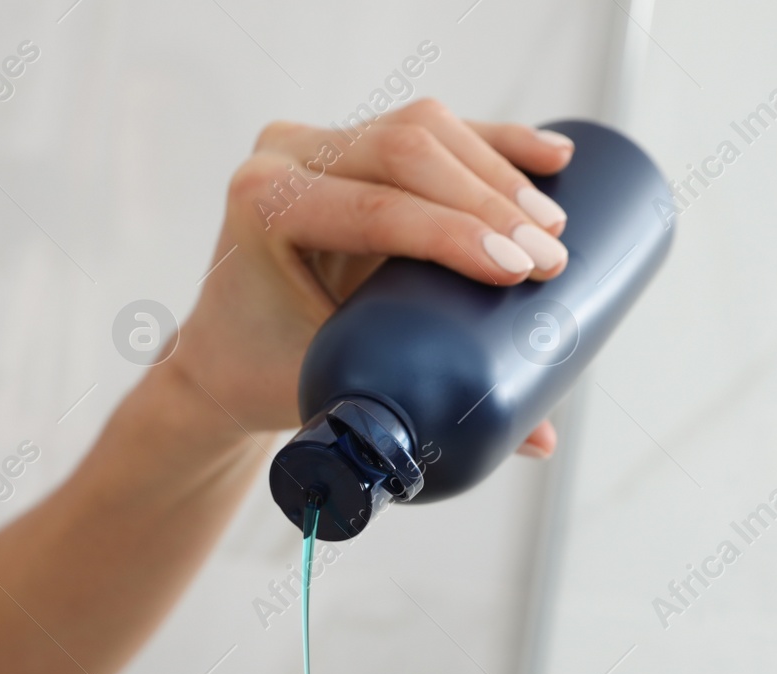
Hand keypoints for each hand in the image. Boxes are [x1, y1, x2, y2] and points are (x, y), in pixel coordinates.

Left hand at [168, 99, 575, 451]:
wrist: (223, 353)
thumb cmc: (264, 372)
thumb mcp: (329, 388)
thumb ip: (423, 411)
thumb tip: (541, 440)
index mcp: (263, 205)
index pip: (374, 209)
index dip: (455, 234)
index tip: (520, 269)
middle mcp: (284, 158)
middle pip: (405, 151)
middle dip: (490, 202)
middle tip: (549, 257)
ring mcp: (316, 143)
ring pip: (423, 130)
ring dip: (499, 171)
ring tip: (553, 223)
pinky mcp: (351, 143)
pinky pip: (430, 131)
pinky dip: (492, 143)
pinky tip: (549, 155)